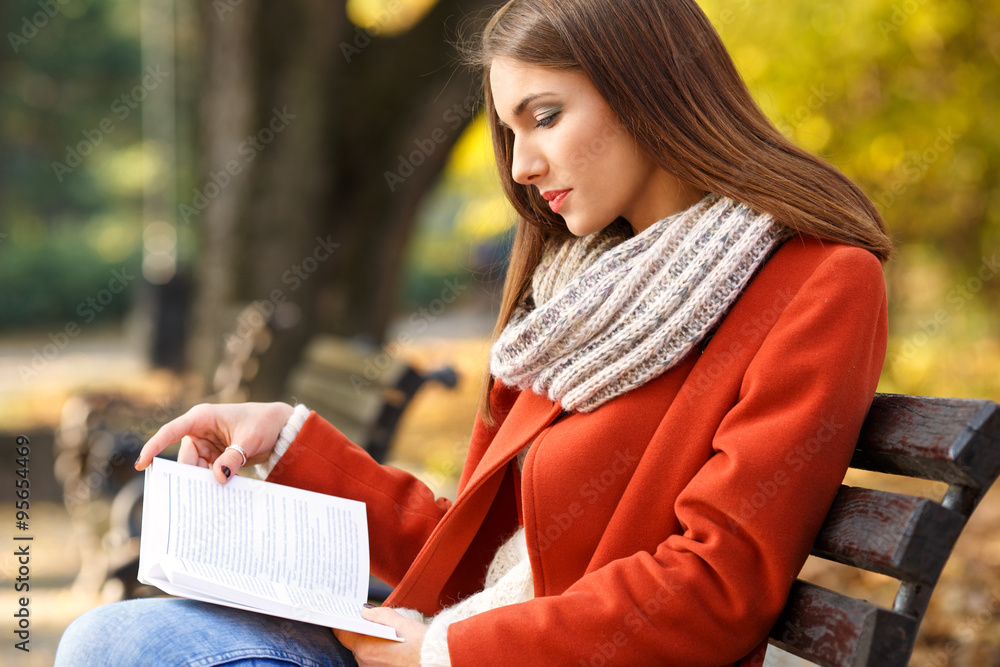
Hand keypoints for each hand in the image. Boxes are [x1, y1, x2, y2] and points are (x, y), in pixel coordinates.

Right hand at [134, 402, 295, 483]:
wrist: (281, 428)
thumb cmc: (263, 423)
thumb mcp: (249, 440)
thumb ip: (232, 458)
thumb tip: (217, 478)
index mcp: (202, 417)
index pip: (171, 432)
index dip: (154, 447)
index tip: (142, 463)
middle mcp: (200, 431)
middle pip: (185, 459)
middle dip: (187, 477)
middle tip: (188, 499)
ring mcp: (207, 446)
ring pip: (194, 469)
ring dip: (200, 483)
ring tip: (205, 501)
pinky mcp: (215, 457)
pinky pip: (206, 473)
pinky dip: (210, 483)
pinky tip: (214, 497)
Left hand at [334, 607, 427, 666]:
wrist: (437, 661)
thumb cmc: (420, 644)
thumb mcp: (399, 621)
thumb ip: (377, 615)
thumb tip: (364, 611)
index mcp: (365, 648)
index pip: (342, 633)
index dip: (341, 622)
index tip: (342, 614)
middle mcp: (365, 663)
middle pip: (354, 644)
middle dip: (360, 632)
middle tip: (369, 620)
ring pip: (365, 654)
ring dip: (371, 644)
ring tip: (386, 634)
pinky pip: (374, 662)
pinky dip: (379, 654)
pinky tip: (392, 647)